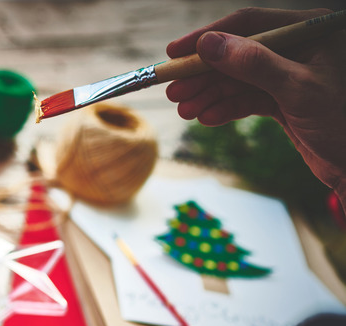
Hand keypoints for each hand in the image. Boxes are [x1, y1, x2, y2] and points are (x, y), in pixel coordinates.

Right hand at [165, 7, 345, 198]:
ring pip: (238, 79)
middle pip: (238, 54)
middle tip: (174, 90)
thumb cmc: (343, 123)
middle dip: (204, 74)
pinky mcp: (284, 100)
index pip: (249, 24)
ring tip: (184, 110)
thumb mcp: (297, 90)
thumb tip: (209, 44)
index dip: (208, 37)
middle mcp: (298, 48)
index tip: (175, 51)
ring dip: (209, 95)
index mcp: (310, 31)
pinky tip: (206, 117)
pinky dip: (226, 108)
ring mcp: (289, 74)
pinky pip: (247, 99)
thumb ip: (253, 63)